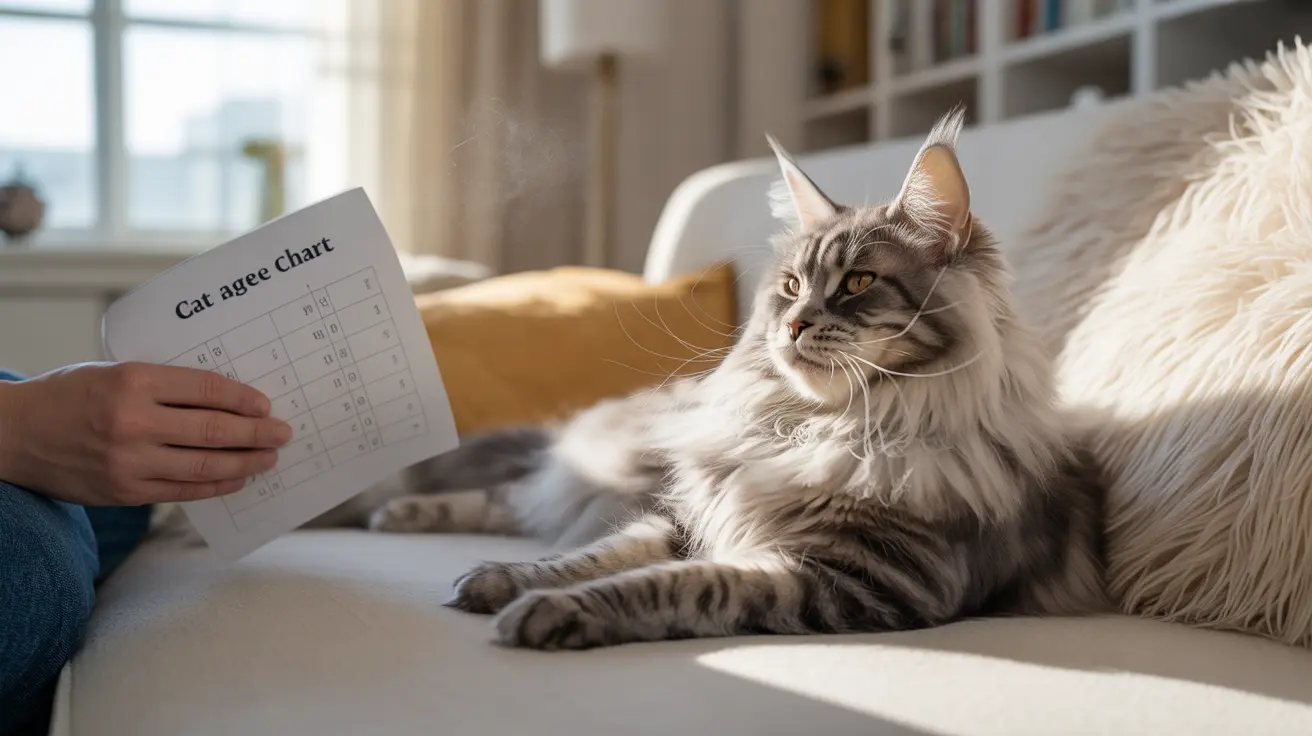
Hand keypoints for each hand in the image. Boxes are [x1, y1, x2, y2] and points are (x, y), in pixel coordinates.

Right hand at [0, 362, 290, 505]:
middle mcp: (134, 422)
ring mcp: (129, 461)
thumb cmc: (69, 395)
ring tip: (268, 458)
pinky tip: (236, 479)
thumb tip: (224, 397)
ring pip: (204, 466)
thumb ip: (163, 384)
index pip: (207, 389)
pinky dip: (216, 486)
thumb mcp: (114, 372)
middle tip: (282, 433)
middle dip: (257, 433)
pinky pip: (183, 491)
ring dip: (245, 463)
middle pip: (214, 430)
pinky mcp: (125, 491)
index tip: (266, 405)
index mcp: (134, 381)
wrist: (14, 434)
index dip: (244, 399)